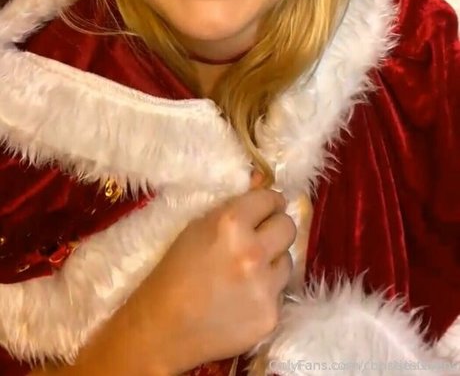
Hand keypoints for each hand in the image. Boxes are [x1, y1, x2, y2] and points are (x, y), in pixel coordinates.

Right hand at [131, 168, 296, 372]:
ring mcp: (264, 287)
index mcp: (231, 223)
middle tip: (260, 238)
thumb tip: (263, 181)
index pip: (271, 199)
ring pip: (287, 261)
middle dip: (275, 229)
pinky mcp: (270, 316)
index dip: (267, 204)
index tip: (264, 211)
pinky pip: (279, 293)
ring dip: (271, 263)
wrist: (162, 328)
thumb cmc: (175, 271)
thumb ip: (235, 206)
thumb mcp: (198, 226)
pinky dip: (265, 292)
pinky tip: (243, 299)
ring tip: (246, 274)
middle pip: (287, 227)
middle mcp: (252, 252)